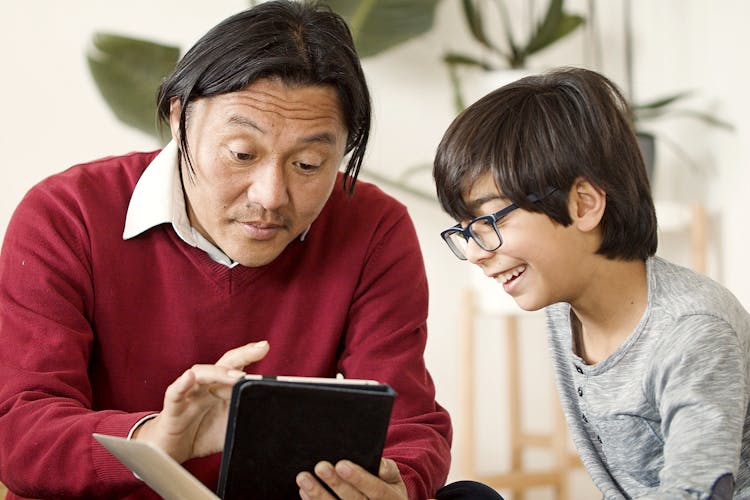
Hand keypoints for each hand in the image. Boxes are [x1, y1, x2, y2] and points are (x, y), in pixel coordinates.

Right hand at [133, 340, 269, 462]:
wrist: (171, 451)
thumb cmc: (202, 434)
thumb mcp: (230, 427)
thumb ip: (246, 418)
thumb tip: (270, 418)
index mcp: (222, 388)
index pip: (237, 366)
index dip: (250, 355)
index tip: (265, 346)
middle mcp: (206, 385)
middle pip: (224, 363)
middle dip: (243, 354)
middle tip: (261, 348)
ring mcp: (189, 394)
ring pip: (201, 374)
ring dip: (219, 372)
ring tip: (237, 376)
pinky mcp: (172, 409)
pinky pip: (175, 393)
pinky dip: (181, 385)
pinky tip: (188, 377)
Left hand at [296, 458, 407, 499]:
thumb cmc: (386, 489)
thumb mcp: (394, 479)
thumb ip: (388, 470)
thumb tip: (380, 465)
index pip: (376, 490)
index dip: (359, 478)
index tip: (342, 464)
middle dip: (336, 484)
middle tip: (320, 466)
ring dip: (318, 495)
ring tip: (304, 478)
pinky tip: (304, 492)